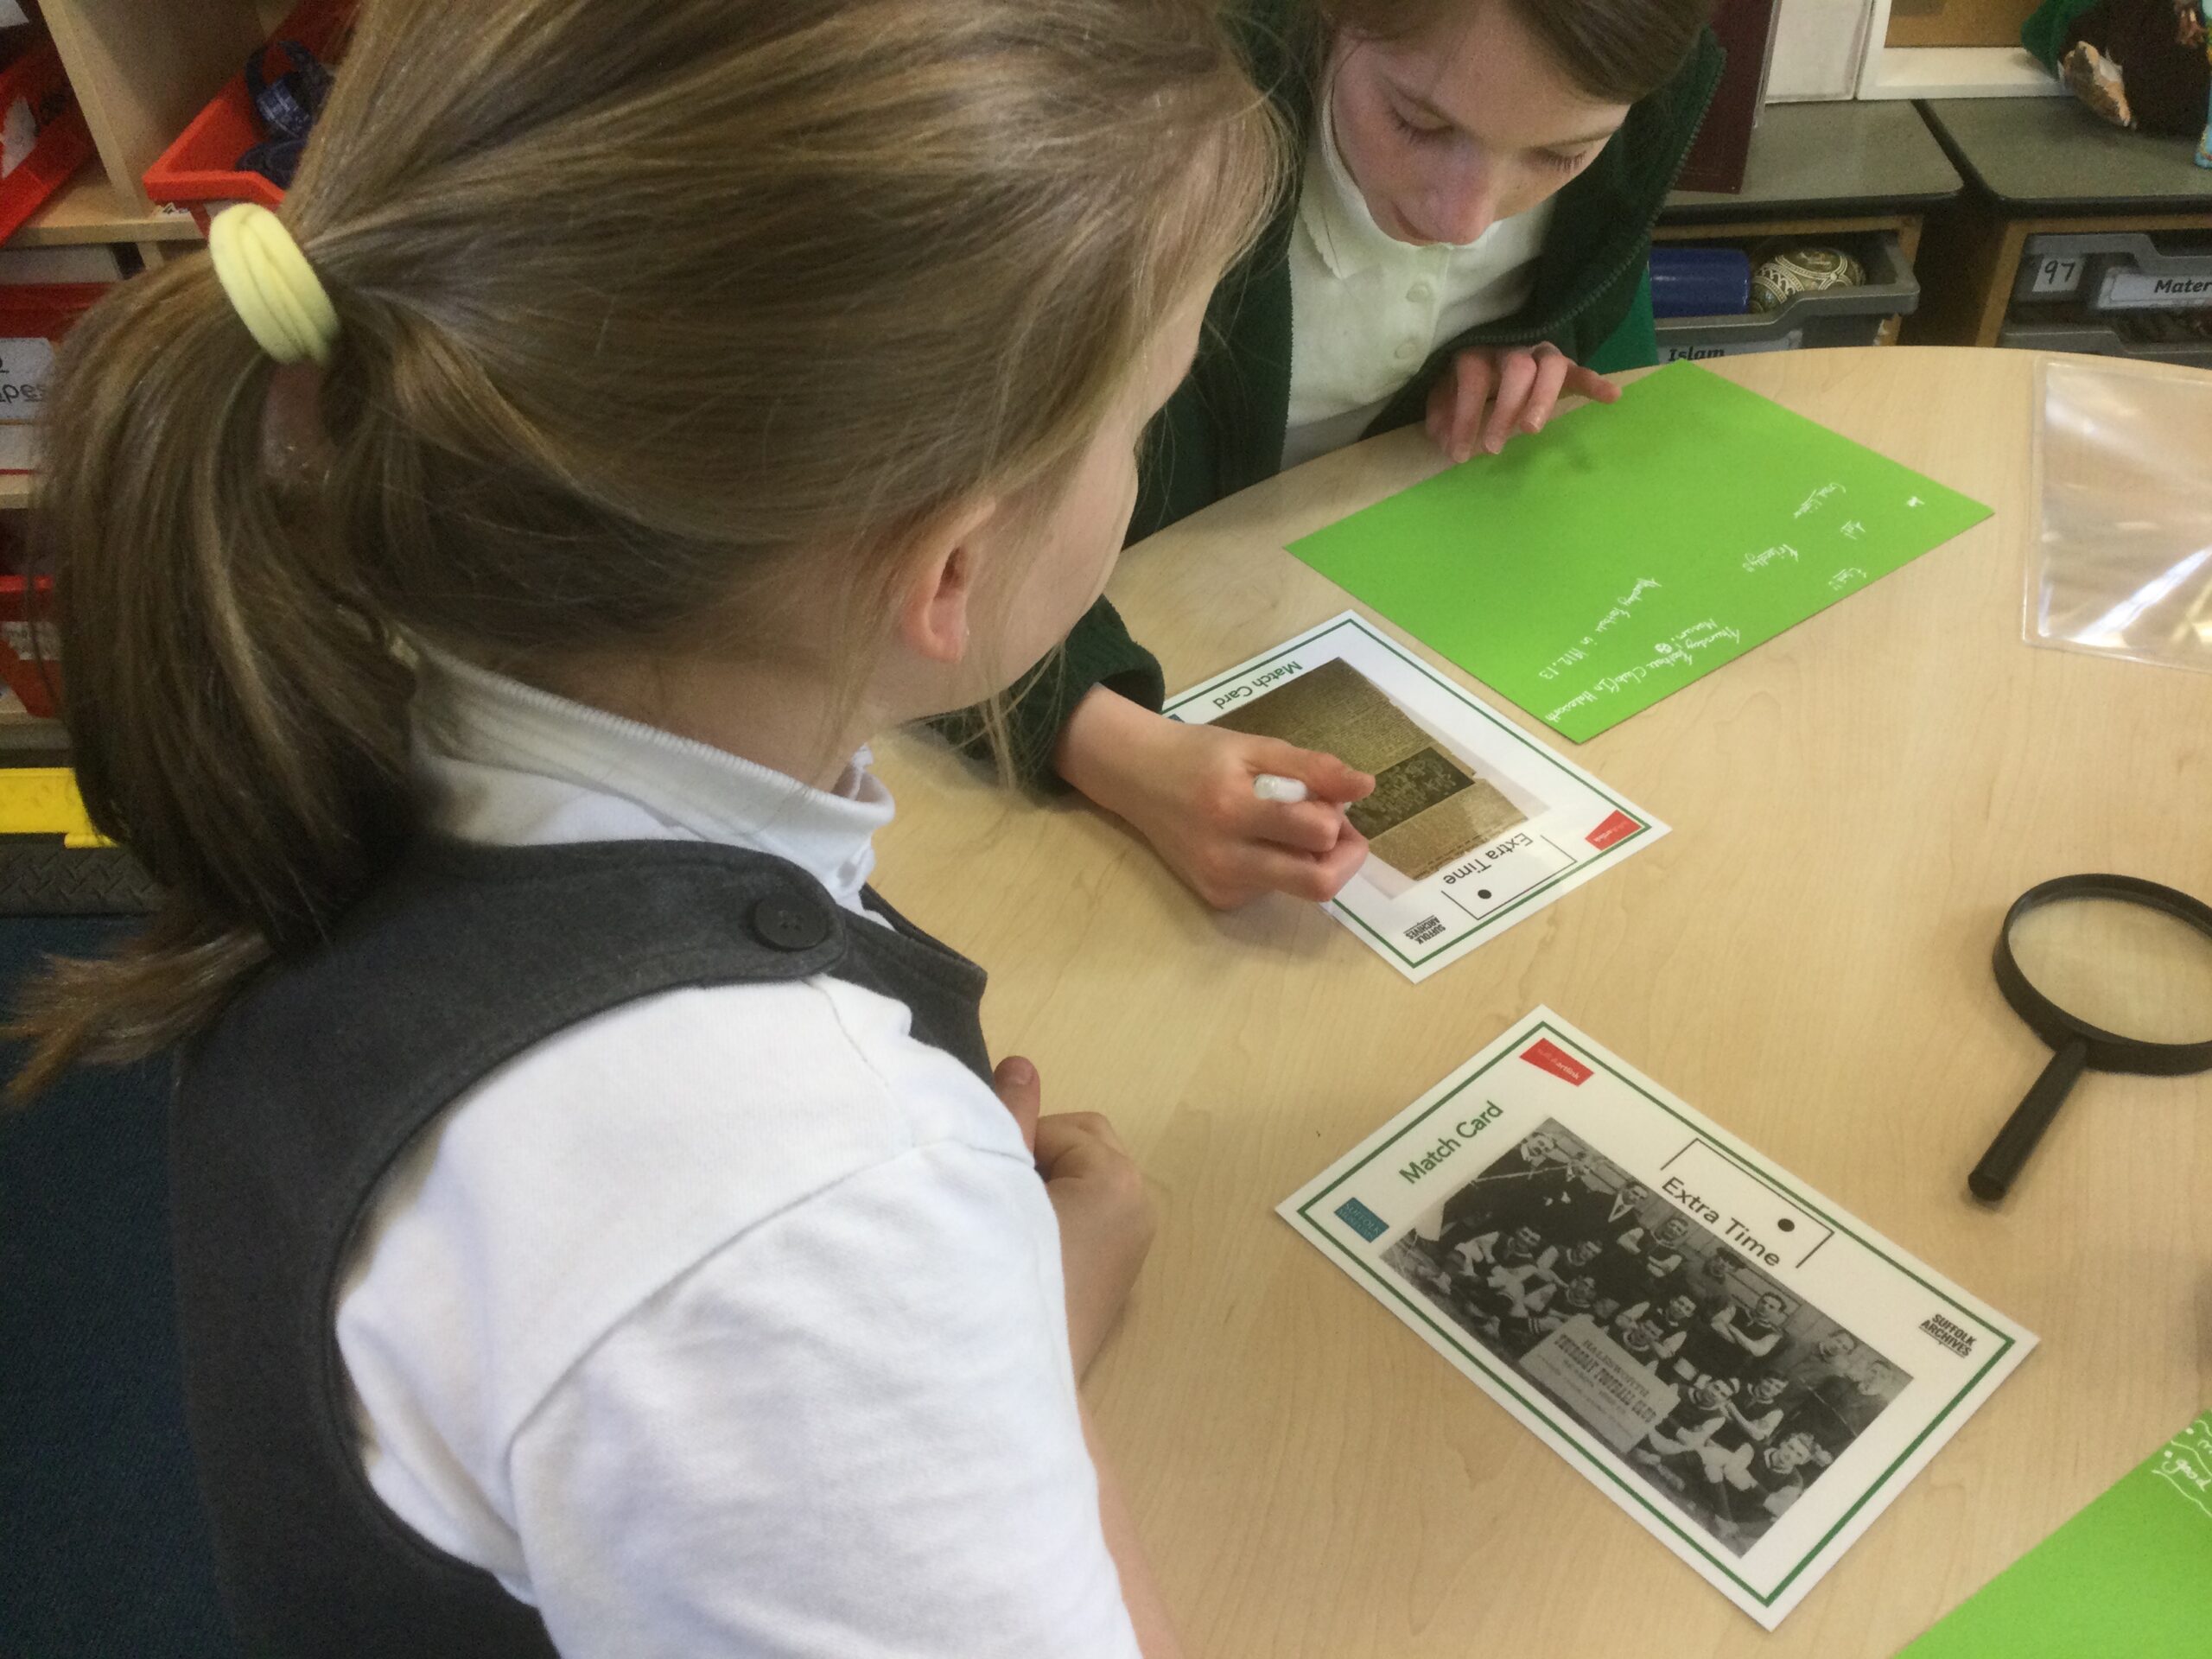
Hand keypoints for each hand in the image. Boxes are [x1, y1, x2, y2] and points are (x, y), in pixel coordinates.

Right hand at [992, 1056, 1154, 1373]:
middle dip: (1039, 1161)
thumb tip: (1022, 1064)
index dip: (1015, 1149)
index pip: (1058, 1129)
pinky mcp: (1120, 1273)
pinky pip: (1092, 1216)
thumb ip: (1010, 1121)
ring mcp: (1134, 1243)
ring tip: (1009, 1228)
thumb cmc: (1002, 1275)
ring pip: (1085, 1181)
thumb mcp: (1000, 1188)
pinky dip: (1061, 1217)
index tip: (988, 1187)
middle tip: (998, 1204)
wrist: (1010, 1380)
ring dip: (1048, 1188)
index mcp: (1116, 1181)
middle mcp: (1138, 1206)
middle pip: (1083, 1146)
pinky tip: (1027, 1252)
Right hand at [1055, 687, 1373, 909]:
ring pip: (1300, 890)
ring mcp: (1219, 885)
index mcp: (1233, 809)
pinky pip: (1274, 891)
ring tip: (1289, 828)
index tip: (1332, 802)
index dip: (1338, 820)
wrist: (1137, 779)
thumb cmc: (1200, 755)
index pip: (1317, 835)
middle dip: (1342, 858)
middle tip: (1333, 830)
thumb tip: (1366, 787)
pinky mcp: (1217, 899)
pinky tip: (1258, 841)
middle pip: (1317, 884)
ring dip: (1312, 860)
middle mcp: (1224, 857)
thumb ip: (1313, 768)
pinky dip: (1282, 866)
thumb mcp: (1256, 746)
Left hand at [1424, 343, 1620, 462]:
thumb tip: (1444, 441)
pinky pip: (1580, 370)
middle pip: (1516, 369)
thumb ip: (1443, 411)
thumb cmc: (1467, 372)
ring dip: (1542, 399)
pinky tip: (1612, 397)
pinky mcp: (1561, 363)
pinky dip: (1595, 383)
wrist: (1493, 340)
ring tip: (1532, 430)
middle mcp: (1511, 347)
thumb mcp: (1447, 387)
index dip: (1465, 416)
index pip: (1473, 379)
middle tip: (1495, 447)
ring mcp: (1539, 353)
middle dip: (1505, 408)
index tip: (1459, 454)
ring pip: (1550, 367)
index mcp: (1479, 350)